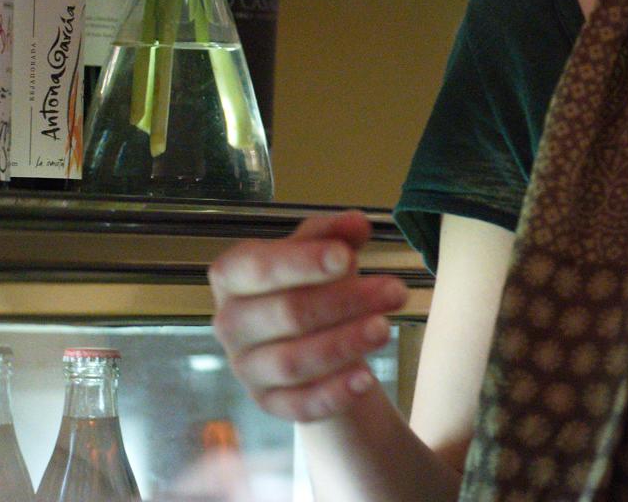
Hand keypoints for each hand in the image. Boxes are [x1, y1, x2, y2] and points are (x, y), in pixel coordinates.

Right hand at [209, 209, 408, 422]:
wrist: (311, 335)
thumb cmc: (311, 282)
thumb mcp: (321, 251)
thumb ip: (335, 234)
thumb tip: (356, 223)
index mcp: (233, 276)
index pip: (257, 268)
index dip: (302, 262)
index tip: (348, 257)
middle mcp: (231, 323)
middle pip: (286, 314)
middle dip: (345, 301)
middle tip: (396, 291)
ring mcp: (246, 367)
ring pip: (292, 362)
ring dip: (343, 345)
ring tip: (385, 329)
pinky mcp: (268, 402)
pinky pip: (298, 404)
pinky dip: (333, 394)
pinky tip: (366, 380)